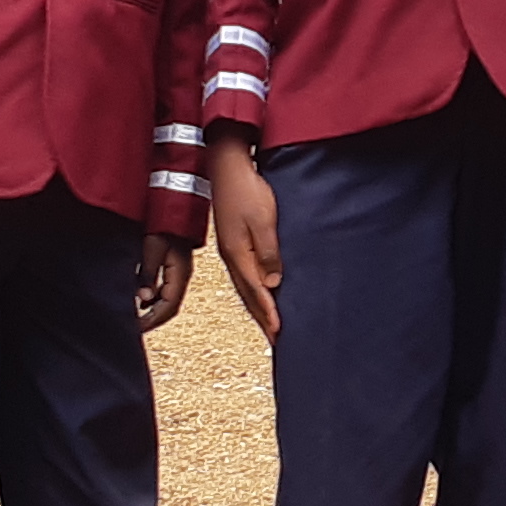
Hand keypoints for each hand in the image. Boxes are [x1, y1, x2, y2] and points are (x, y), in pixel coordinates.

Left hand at [135, 231, 194, 332]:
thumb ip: (147, 275)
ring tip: (136, 315)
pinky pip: (166, 289)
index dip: (152, 321)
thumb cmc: (164, 224)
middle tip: (134, 327)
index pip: (167, 308)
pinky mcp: (174, 266)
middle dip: (152, 319)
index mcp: (180, 275)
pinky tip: (141, 298)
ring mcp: (180, 271)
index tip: (135, 329)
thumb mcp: (151, 249)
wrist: (174, 205)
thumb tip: (142, 299)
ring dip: (153, 309)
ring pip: (167, 299)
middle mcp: (182, 276)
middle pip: (169, 307)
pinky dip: (154, 297)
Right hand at [212, 135, 282, 336]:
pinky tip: (258, 292)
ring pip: (244, 286)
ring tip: (267, 323)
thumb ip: (268, 252)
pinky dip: (251, 290)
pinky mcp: (232, 242)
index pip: (256, 290)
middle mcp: (231, 256)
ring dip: (256, 306)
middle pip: (248, 294)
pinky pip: (242, 274)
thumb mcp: (263, 220)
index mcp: (237, 254)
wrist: (227, 167)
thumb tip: (272, 282)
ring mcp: (230, 250)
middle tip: (275, 338)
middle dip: (262, 317)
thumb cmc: (247, 189)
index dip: (268, 312)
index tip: (279, 331)